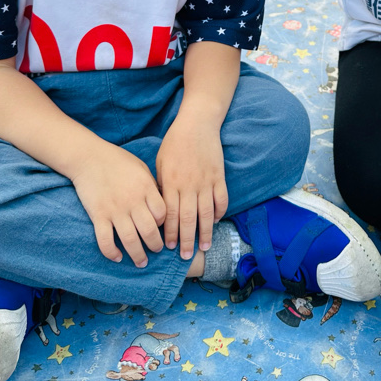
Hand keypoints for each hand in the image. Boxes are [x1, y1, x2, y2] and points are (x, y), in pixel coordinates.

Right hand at [71, 144, 166, 266]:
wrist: (89, 157)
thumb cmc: (118, 161)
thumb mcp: (141, 168)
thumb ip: (151, 187)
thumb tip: (162, 205)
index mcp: (145, 188)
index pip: (163, 213)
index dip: (165, 224)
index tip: (163, 229)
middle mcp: (132, 201)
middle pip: (150, 231)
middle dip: (155, 245)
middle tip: (157, 251)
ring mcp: (115, 210)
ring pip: (130, 240)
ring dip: (137, 255)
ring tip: (141, 262)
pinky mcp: (98, 215)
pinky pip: (105, 240)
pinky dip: (112, 252)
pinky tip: (118, 257)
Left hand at [156, 119, 227, 260]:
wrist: (197, 123)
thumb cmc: (175, 143)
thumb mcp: (160, 163)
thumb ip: (161, 186)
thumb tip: (159, 209)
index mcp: (171, 182)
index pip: (169, 215)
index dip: (169, 233)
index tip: (167, 247)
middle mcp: (189, 185)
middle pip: (187, 219)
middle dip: (186, 240)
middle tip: (185, 256)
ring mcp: (206, 181)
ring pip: (206, 213)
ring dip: (205, 231)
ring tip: (204, 246)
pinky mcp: (219, 176)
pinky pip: (221, 198)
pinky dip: (219, 211)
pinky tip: (216, 220)